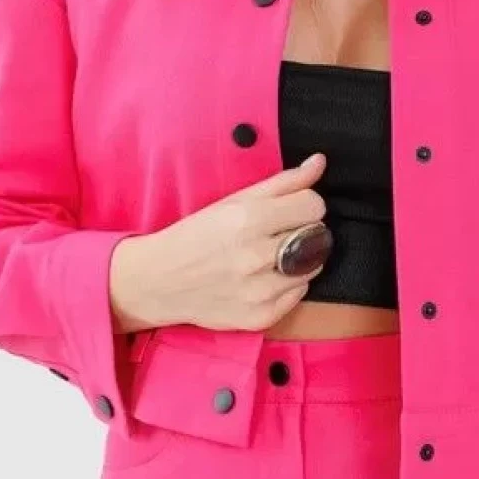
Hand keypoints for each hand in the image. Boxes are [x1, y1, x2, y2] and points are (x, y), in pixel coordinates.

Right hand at [111, 154, 331, 333]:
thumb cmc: (196, 236)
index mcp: (248, 220)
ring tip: (270, 257)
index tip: (291, 209)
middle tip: (276, 234)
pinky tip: (264, 278)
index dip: (305, 204)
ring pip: (313, 267)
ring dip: (299, 260)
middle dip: (303, 230)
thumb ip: (282, 182)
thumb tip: (319, 162)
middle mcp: (255, 256)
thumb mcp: (233, 201)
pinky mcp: (262, 316)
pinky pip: (299, 294)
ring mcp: (260, 291)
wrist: (159, 281)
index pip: (314, 206)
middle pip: (317, 236)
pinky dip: (289, 285)